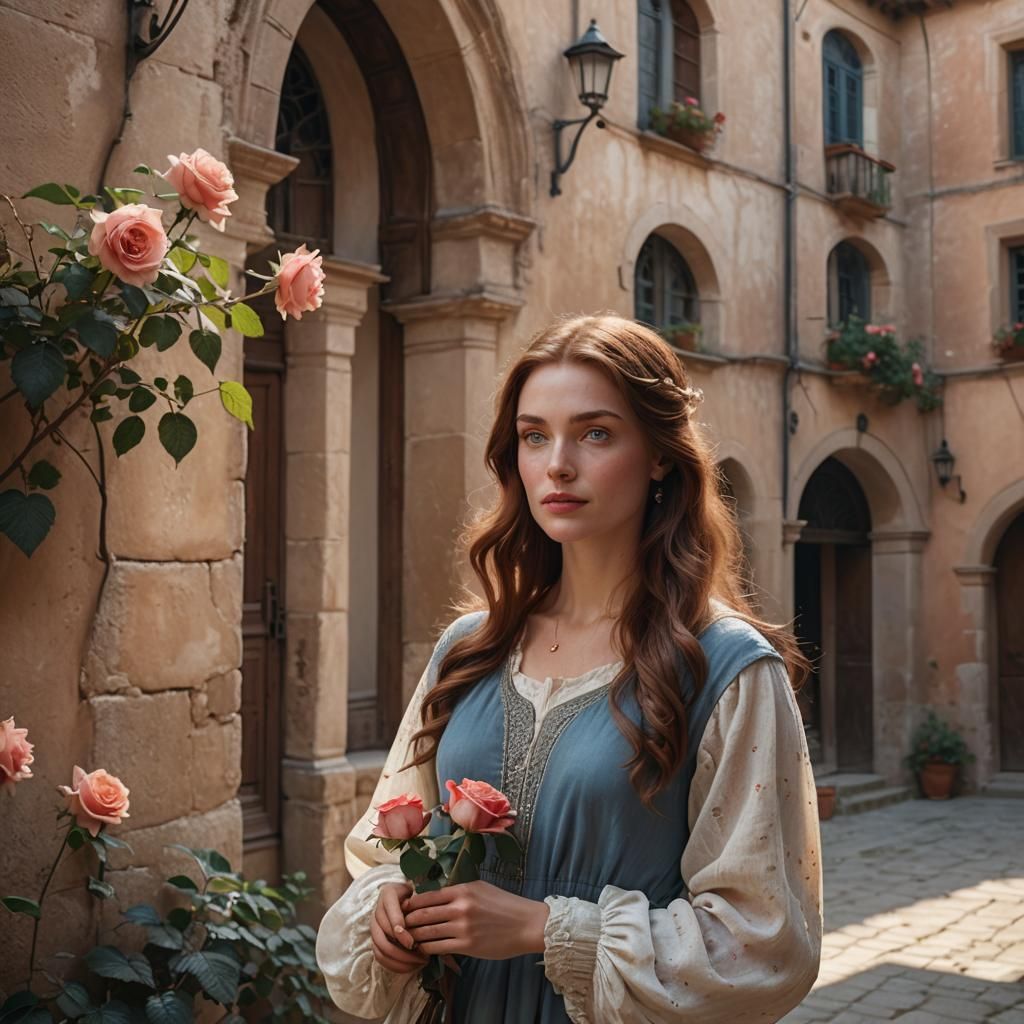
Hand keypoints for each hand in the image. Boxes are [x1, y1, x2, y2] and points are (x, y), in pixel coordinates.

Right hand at [371, 881, 429, 973]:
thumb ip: (419, 906)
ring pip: (380, 950)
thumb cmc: (415, 896)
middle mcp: (377, 911)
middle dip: (400, 951)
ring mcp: (374, 926)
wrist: (404, 895)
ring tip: (418, 963)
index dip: (398, 929)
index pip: (389, 913)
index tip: (412, 943)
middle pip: (382, 937)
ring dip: (399, 961)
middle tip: (420, 957)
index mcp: (387, 894)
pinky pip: (380, 957)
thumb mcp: (419, 895)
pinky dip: (395, 965)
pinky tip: (411, 967)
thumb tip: (423, 927)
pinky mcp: (376, 940)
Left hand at [401, 880, 549, 959]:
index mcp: (463, 890)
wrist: (526, 924)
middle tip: (399, 925)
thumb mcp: (481, 888)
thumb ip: (459, 891)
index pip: (427, 896)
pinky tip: (422, 950)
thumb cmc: (504, 904)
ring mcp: (463, 927)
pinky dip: (427, 949)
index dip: (412, 903)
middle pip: (423, 914)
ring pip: (428, 932)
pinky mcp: (467, 945)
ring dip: (414, 936)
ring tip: (407, 939)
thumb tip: (437, 893)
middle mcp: (460, 907)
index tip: (403, 908)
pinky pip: (438, 947)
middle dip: (407, 920)